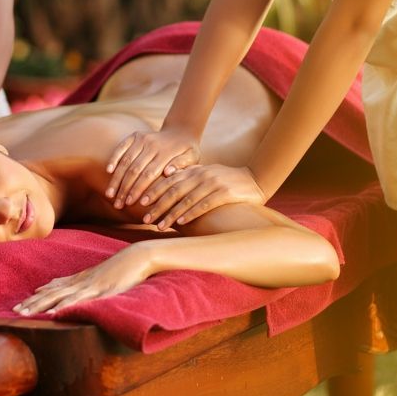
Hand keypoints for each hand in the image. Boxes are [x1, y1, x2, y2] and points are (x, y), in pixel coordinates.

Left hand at [13, 245, 154, 314]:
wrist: (138, 256)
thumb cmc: (121, 267)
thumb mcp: (100, 276)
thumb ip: (83, 282)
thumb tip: (66, 287)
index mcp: (80, 280)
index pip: (53, 289)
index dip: (35, 298)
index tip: (19, 306)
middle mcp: (80, 282)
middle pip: (51, 294)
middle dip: (33, 303)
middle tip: (15, 312)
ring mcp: (90, 286)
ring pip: (60, 297)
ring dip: (41, 305)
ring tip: (25, 314)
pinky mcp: (101, 291)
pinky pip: (80, 300)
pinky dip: (65, 306)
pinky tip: (53, 313)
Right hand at [105, 129, 200, 209]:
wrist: (181, 131)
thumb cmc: (188, 151)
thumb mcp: (192, 158)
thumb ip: (182, 165)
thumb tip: (167, 173)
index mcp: (166, 153)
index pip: (148, 174)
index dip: (138, 189)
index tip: (129, 203)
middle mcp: (152, 144)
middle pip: (134, 170)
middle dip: (124, 189)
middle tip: (117, 204)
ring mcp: (142, 138)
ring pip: (125, 161)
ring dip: (116, 179)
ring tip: (109, 194)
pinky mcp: (135, 135)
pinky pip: (122, 147)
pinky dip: (114, 158)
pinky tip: (108, 171)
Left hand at [140, 164, 266, 229]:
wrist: (255, 180)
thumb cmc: (227, 180)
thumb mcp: (206, 174)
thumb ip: (188, 175)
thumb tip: (166, 175)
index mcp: (195, 170)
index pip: (169, 181)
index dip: (154, 191)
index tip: (141, 203)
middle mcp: (201, 175)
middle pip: (174, 191)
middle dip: (158, 205)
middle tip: (145, 218)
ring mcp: (213, 183)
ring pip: (186, 200)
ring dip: (171, 214)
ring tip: (159, 225)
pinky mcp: (224, 193)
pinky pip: (203, 205)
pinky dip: (190, 214)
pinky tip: (180, 223)